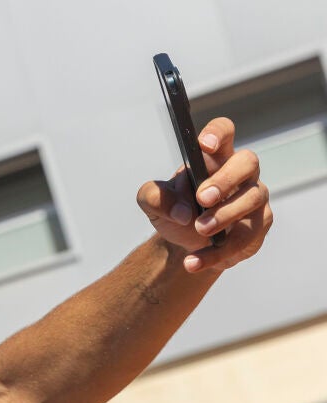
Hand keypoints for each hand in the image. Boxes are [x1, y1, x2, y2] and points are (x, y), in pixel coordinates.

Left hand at [138, 116, 271, 272]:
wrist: (183, 244)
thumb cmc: (175, 210)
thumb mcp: (152, 202)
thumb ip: (154, 197)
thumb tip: (181, 211)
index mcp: (213, 158)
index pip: (223, 132)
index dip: (218, 133)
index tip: (204, 145)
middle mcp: (240, 174)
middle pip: (247, 162)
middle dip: (226, 179)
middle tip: (202, 199)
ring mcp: (253, 199)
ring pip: (251, 200)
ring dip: (224, 216)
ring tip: (199, 229)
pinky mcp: (258, 227)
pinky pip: (244, 239)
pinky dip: (217, 253)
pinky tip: (194, 261)